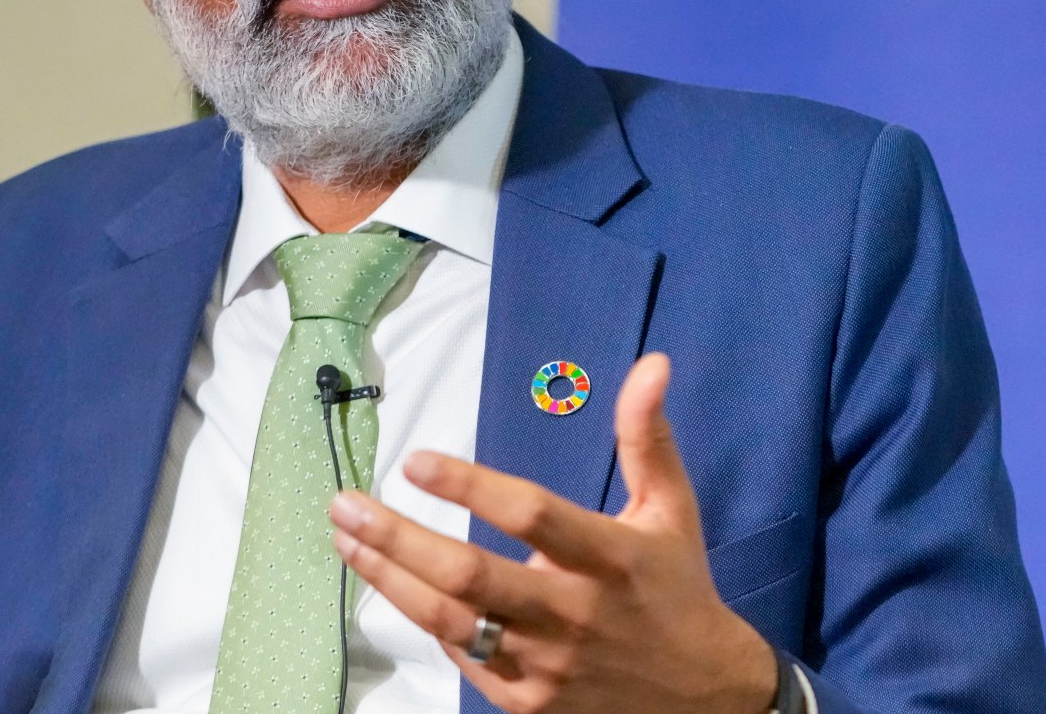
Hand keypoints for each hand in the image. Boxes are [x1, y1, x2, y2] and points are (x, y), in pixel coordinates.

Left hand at [331, 352, 779, 713]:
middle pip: (469, 575)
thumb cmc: (676, 585)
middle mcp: (572, 614)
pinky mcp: (526, 702)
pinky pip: (461, 657)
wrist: (700, 695)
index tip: (416, 461)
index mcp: (610, 558)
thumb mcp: (671, 507)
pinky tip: (392, 582)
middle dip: (398, 538)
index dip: (471, 487)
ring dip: (389, 577)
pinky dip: (423, 617)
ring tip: (346, 538)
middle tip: (345, 504)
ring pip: (449, 620)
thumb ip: (646, 437)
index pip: (531, 516)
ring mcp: (545, 664)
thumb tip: (651, 365)